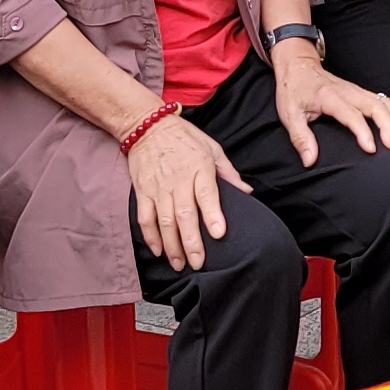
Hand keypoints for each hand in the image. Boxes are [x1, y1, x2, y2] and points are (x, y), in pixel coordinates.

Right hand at [125, 111, 245, 273]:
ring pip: (164, 221)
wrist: (147, 125)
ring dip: (172, 245)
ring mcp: (158, 187)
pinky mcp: (142, 191)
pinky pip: (145, 217)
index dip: (213, 215)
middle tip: (199, 263)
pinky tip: (158, 251)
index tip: (219, 234)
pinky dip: (150, 236)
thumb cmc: (184, 137)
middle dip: (191, 242)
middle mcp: (178, 180)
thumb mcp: (211, 148)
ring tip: (180, 264)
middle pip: (184, 214)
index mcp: (199, 168)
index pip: (207, 194)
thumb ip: (228, 172)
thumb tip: (247, 192)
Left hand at [274, 40, 389, 165]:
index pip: (351, 114)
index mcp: (329, 96)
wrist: (297, 65)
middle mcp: (347, 91)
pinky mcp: (361, 92)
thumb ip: (300, 138)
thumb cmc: (293, 89)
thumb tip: (310, 160)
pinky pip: (384, 101)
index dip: (363, 132)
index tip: (371, 149)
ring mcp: (356, 90)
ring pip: (385, 102)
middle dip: (389, 126)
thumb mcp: (289, 114)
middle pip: (376, 105)